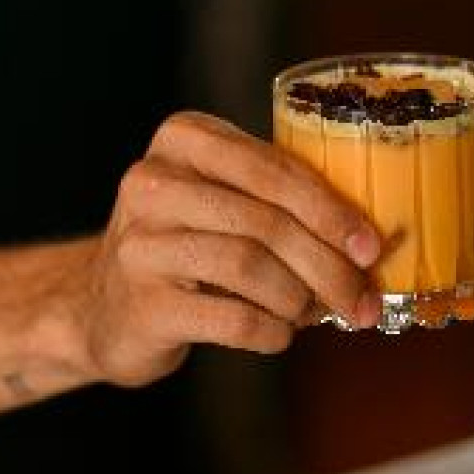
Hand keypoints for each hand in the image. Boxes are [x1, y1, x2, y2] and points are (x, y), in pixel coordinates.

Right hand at [79, 111, 380, 386]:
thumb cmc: (185, 247)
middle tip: (362, 300)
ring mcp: (140, 243)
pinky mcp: (142, 303)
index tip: (370, 247)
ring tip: (312, 314)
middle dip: (328, 266)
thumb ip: (280, 204)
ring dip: (299, 299)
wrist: (102, 305)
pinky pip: (232, 318)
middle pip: (266, 221)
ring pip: (250, 266)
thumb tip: (367, 244)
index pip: (273, 168)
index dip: (331, 210)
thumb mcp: (222, 201)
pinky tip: (279, 334)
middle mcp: (153, 181)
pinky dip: (271, 331)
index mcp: (183, 139)